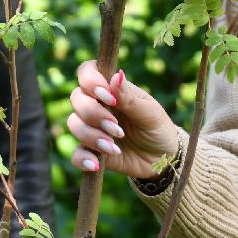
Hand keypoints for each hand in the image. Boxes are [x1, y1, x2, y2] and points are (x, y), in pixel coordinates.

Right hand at [66, 61, 181, 178]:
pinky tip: (97, 164)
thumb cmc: (157, 128)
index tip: (108, 97)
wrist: (162, 159)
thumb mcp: (149, 112)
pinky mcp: (91, 151)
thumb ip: (129, 97)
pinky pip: (76, 154)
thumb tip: (116, 75)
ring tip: (114, 147)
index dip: (90, 80)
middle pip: (76, 98)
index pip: (87, 72)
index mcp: (111, 90)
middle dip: (93, 113)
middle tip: (117, 128)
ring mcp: (92, 128)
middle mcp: (97, 106)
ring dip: (92, 136)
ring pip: (74, 124)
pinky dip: (84, 159)